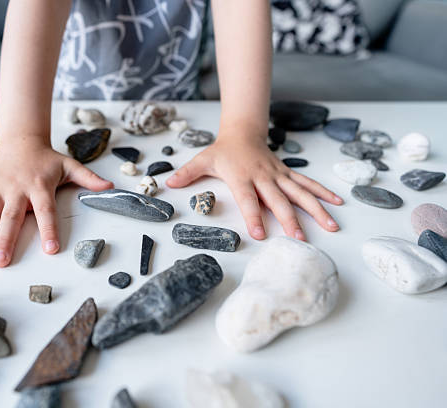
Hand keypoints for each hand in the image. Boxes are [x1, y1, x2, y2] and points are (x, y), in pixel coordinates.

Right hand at [0, 144, 112, 266]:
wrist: (22, 140)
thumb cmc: (48, 159)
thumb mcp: (70, 166)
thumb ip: (88, 179)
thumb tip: (111, 188)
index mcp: (39, 187)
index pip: (46, 211)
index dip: (49, 230)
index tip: (51, 251)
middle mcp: (15, 190)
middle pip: (9, 217)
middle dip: (4, 240)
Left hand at [166, 127, 342, 240]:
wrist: (243, 131)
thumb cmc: (222, 151)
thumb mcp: (202, 160)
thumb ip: (187, 174)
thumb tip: (167, 183)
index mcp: (242, 176)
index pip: (248, 199)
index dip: (254, 216)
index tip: (261, 234)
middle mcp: (263, 177)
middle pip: (279, 200)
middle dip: (290, 220)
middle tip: (300, 239)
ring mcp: (279, 176)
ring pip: (301, 193)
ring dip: (316, 210)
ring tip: (332, 226)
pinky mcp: (288, 174)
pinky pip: (308, 184)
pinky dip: (323, 193)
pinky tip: (337, 204)